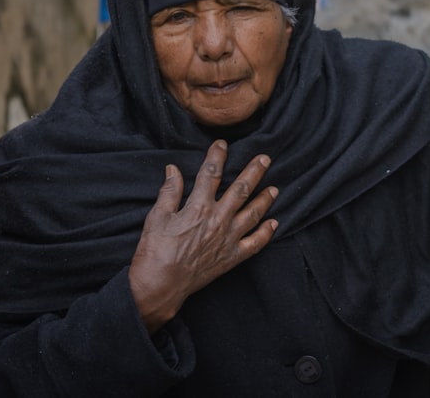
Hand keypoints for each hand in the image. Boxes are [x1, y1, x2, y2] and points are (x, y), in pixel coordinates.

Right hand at [128, 140, 277, 333]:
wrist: (160, 285)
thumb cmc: (154, 251)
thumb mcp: (157, 216)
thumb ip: (169, 191)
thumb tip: (173, 169)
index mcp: (198, 207)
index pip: (210, 174)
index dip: (217, 156)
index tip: (223, 144)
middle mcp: (218, 220)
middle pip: (241, 190)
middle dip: (254, 172)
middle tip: (265, 158)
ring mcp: (228, 239)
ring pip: (253, 214)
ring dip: (265, 200)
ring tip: (274, 189)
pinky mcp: (231, 257)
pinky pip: (254, 244)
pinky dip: (265, 233)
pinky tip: (273, 224)